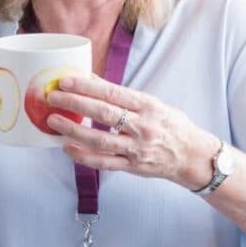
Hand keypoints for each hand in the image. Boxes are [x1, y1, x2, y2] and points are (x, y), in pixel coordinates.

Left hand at [45, 73, 216, 186]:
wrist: (193, 156)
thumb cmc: (172, 126)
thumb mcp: (154, 105)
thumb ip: (125, 97)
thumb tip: (92, 81)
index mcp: (149, 107)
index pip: (114, 93)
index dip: (88, 86)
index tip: (66, 81)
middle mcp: (143, 127)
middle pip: (104, 114)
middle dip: (75, 104)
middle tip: (53, 97)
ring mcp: (137, 148)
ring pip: (100, 140)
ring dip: (73, 130)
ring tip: (54, 121)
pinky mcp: (132, 166)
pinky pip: (103, 162)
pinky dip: (83, 156)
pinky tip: (68, 148)